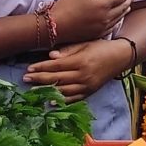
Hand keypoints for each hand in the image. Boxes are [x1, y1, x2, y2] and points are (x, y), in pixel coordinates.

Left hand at [24, 36, 138, 100]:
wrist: (120, 57)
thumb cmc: (100, 47)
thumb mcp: (85, 43)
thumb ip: (68, 50)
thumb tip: (51, 55)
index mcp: (81, 61)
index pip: (56, 66)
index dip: (41, 67)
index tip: (29, 68)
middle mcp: (83, 75)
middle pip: (57, 78)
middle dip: (39, 79)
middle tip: (25, 79)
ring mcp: (87, 85)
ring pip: (63, 90)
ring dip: (47, 91)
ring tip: (33, 90)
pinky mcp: (90, 92)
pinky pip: (74, 98)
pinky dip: (62, 101)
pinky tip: (51, 102)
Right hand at [46, 0, 132, 44]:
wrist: (56, 26)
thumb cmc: (67, 5)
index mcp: (104, 4)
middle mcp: (106, 17)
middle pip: (123, 7)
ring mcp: (102, 27)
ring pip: (119, 17)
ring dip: (125, 9)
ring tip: (128, 4)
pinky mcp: (97, 33)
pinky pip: (113, 26)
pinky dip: (118, 19)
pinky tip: (117, 18)